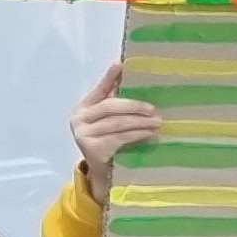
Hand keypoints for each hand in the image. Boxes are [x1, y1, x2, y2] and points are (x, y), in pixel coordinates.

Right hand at [68, 59, 162, 198]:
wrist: (102, 171)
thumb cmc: (108, 141)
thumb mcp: (109, 120)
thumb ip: (115, 103)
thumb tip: (130, 78)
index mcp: (83, 107)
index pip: (99, 89)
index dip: (110, 77)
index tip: (121, 64)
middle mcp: (79, 119)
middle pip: (111, 106)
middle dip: (135, 106)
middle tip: (153, 109)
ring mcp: (84, 134)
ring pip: (118, 123)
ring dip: (141, 122)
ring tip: (157, 122)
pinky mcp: (92, 149)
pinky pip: (120, 137)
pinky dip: (137, 134)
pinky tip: (149, 133)